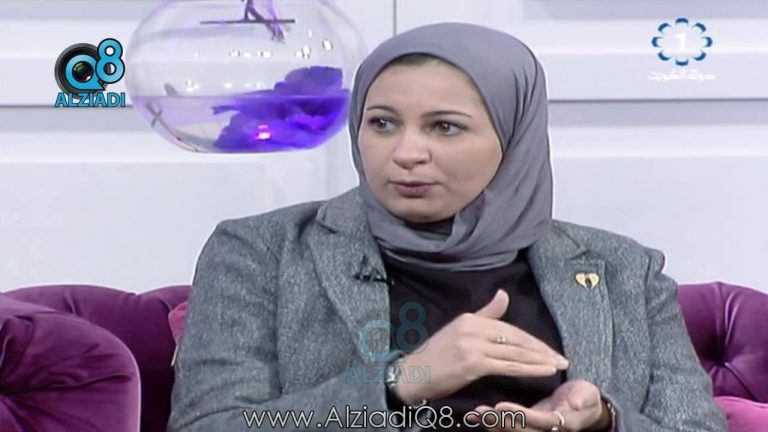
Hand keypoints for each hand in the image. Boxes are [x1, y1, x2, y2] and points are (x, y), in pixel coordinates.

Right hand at [394, 289, 569, 404]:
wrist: (413, 374)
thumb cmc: (435, 356)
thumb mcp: (459, 329)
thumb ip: (485, 314)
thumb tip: (503, 295)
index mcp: (471, 319)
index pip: (509, 328)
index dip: (531, 339)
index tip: (548, 349)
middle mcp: (473, 328)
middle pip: (515, 338)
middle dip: (541, 349)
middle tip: (561, 357)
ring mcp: (473, 346)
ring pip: (515, 352)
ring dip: (540, 359)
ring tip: (558, 364)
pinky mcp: (473, 363)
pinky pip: (507, 366)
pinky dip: (529, 368)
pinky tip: (543, 371)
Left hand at [466, 380, 608, 431]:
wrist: (585, 407)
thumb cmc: (586, 398)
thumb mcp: (588, 395)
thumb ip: (583, 399)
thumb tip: (577, 402)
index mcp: (562, 423)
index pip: (539, 421)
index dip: (520, 415)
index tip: (502, 406)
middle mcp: (546, 431)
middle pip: (521, 430)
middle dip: (500, 421)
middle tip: (481, 411)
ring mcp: (535, 429)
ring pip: (512, 430)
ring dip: (493, 423)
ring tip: (475, 414)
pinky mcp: (526, 426)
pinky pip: (508, 426)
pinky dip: (492, 421)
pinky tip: (476, 415)